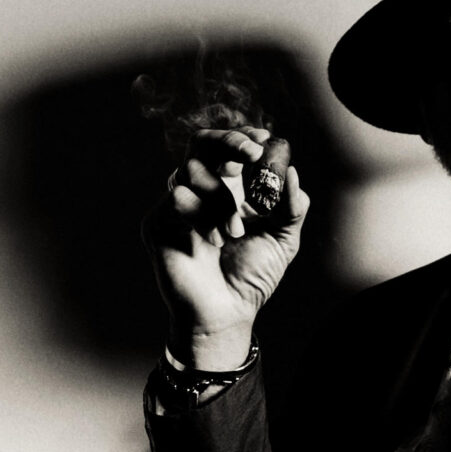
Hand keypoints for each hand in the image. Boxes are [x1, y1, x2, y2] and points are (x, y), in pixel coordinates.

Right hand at [143, 125, 308, 368]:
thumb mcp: (282, 240)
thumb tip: (293, 173)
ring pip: (191, 171)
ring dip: (221, 198)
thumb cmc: (250, 278)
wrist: (226, 315)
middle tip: (253, 155)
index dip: (242, 136)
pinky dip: (201, 216)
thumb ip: (292, 207)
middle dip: (229, 142)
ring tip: (235, 233)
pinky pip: (176, 198)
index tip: (265, 142)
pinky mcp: (157, 223)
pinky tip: (212, 242)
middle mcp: (199, 192)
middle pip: (202, 143)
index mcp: (226, 188)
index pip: (227, 147)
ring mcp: (175, 206)